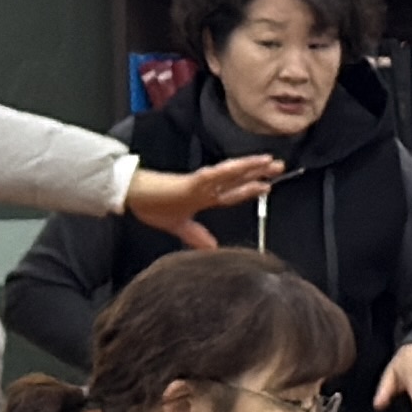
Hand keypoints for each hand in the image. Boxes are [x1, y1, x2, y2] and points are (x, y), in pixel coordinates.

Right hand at [124, 156, 284, 249]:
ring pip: (230, 173)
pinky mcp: (189, 183)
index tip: (267, 185)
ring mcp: (199, 184)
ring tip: (268, 161)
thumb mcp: (178, 226)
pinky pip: (212, 175)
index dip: (250, 188)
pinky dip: (226, 171)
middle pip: (238, 178)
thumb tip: (211, 250)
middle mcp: (206, 188)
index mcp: (204, 197)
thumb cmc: (151, 205)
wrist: (131, 197)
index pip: (233, 191)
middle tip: (280, 166)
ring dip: (249, 167)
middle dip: (258, 173)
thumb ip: (196, 236)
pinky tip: (240, 167)